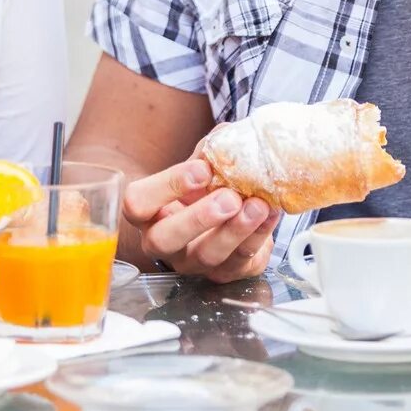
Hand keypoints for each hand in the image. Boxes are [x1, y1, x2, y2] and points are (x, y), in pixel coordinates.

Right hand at [124, 158, 281, 282]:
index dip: (166, 187)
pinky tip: (271, 214)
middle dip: (198, 218)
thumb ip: (208, 152)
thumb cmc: (203, 191)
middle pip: (165, 239)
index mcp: (150, 212)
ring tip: (257, 206)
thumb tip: (226, 136)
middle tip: (229, 198)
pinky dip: (259, 236)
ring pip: (207, 255)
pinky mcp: (224, 274)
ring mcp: (192, 262)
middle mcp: (164, 242)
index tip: (202, 169)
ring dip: (235, 230)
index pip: (138, 203)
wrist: (228, 219)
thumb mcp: (200, 169)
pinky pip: (239, 261)